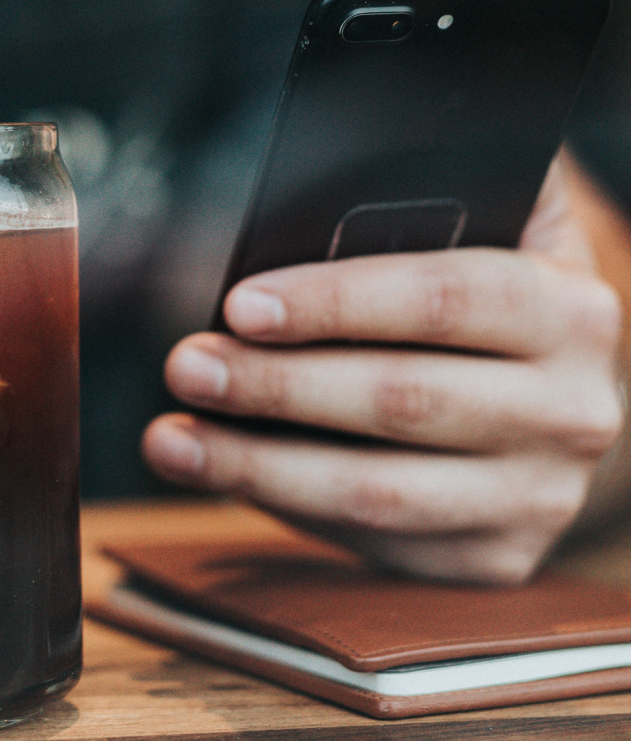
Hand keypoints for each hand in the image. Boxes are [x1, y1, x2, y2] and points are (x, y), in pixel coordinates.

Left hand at [142, 156, 624, 582]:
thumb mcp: (484, 227)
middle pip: (400, 401)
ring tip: (170, 439)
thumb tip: (314, 182)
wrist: (549, 393)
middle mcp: (570, 411)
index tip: (239, 306)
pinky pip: (374, 542)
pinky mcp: (495, 558)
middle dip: (274, 387)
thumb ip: (428, 194)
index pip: (442, 300)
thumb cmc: (478, 297)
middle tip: (185, 366)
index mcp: (567, 310)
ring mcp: (538, 497)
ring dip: (256, 465)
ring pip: (377, 493)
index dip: (334, 303)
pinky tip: (224, 475)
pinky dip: (285, 507)